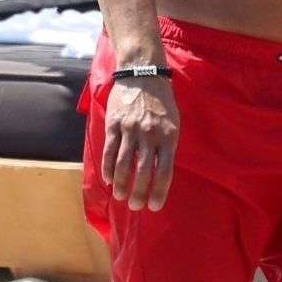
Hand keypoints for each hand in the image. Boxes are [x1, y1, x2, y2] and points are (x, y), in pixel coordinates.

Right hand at [101, 75, 179, 210]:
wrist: (142, 75)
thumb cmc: (162, 102)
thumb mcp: (174, 123)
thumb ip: (167, 146)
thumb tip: (161, 173)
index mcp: (168, 136)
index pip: (164, 171)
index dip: (159, 191)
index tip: (154, 206)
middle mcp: (150, 135)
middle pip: (143, 171)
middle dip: (139, 193)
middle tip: (135, 205)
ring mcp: (130, 129)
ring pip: (123, 164)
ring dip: (121, 184)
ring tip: (120, 196)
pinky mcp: (114, 124)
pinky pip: (110, 151)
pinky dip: (108, 168)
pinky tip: (108, 180)